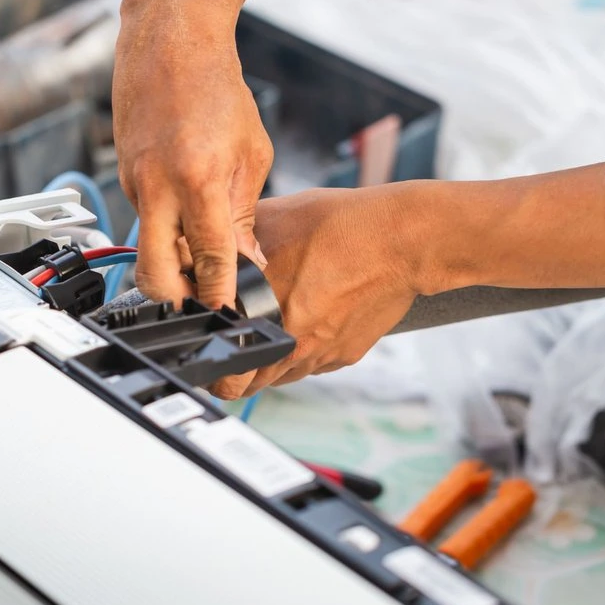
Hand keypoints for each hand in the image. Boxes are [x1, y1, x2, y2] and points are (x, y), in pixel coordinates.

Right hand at [112, 0, 273, 308]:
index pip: (209, 258)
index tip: (232, 317)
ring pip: (147, 248)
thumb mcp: (251, 152)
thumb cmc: (216, 87)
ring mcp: (133, 183)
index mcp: (198, 179)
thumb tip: (246, 261)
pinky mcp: (123, 177)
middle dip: (175, 303)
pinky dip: (165, 229)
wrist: (168, 39)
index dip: (221, 295)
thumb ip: (244, 212)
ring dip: (172, 263)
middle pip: (153, 275)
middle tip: (202, 308)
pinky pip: (144, 219)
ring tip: (204, 262)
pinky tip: (187, 216)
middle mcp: (157, 187)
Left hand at [208, 187, 423, 398]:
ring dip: (269, 364)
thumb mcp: (272, 220)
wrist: (401, 240)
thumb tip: (203, 244)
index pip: (225, 367)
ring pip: (281, 377)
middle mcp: (292, 345)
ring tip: (269, 333)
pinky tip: (305, 323)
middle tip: (232, 351)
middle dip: (237, 372)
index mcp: (264, 316)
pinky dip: (302, 352)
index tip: (210, 354)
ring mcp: (321, 354)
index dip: (213, 363)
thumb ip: (233, 241)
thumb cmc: (340, 226)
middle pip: (250, 384)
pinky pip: (313, 364)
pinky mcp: (345, 355)